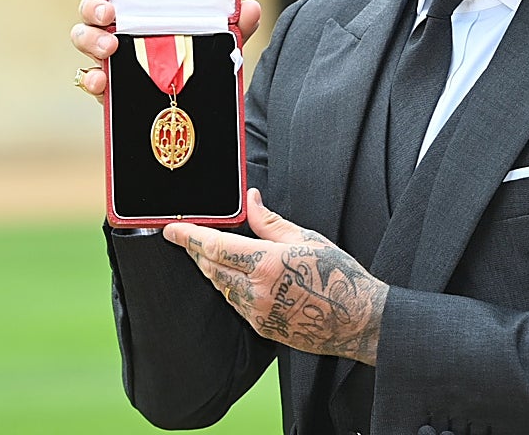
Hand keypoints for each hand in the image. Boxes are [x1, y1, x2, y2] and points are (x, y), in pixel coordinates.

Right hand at [69, 0, 261, 101]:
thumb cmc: (201, 58)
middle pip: (90, 9)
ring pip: (84, 39)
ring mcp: (110, 56)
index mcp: (142, 7)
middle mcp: (120, 27)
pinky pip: (90, 79)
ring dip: (90, 39)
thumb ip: (237, 25)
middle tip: (109, 13)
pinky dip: (91, 79)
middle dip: (92, 7)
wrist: (202, 103)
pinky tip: (101, 80)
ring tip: (110, 46)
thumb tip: (251, 9)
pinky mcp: (110, 86)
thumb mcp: (222, 40)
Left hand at [164, 188, 387, 365]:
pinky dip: (230, 287)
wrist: (357, 320)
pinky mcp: (261, 327)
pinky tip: (236, 277)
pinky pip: (235, 303)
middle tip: (189, 237)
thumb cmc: (338, 276)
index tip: (171, 229)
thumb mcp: (306, 239)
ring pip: (221, 287)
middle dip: (198, 251)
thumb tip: (251, 201)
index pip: (214, 247)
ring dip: (213, 269)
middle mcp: (256, 292)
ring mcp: (257, 313)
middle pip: (211, 268)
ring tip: (214, 253)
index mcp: (266, 264)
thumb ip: (270, 222)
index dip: (189, 237)